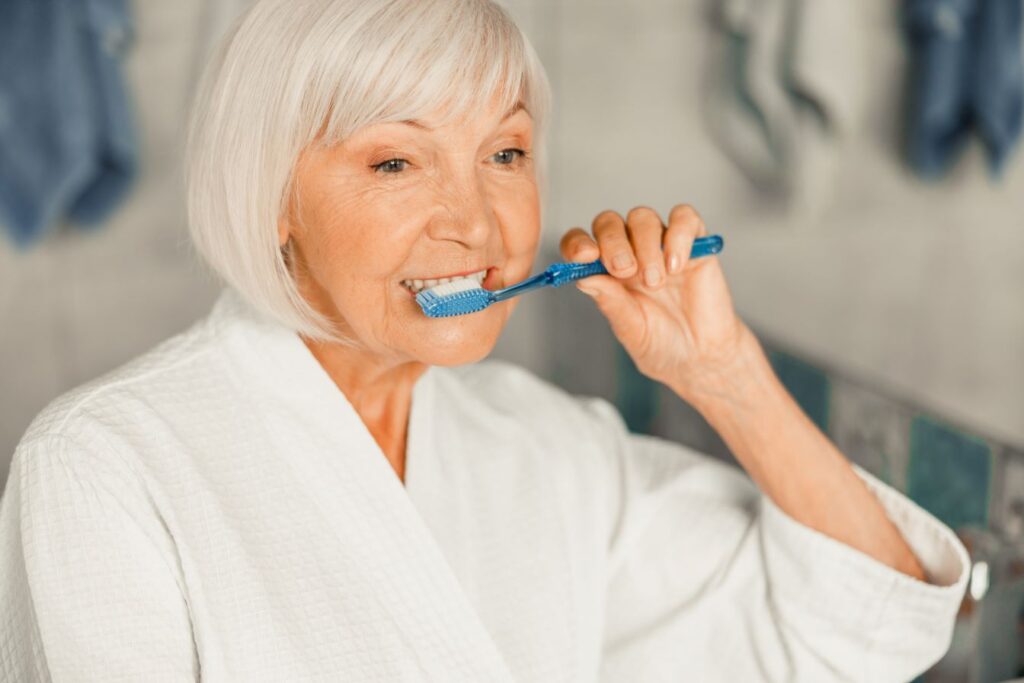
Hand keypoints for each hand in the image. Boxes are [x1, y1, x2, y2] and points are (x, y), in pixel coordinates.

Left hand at [560, 204, 754, 406]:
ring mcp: (661, 245)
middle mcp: (630, 252)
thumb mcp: (631, 328)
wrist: (702, 356)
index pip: (581, 244)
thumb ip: (611, 301)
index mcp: (606, 272)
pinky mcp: (694, 243)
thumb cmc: (662, 344)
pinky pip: (684, 218)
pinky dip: (679, 236)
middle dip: (614, 243)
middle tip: (626, 271)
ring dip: (646, 247)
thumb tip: (584, 278)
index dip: (577, 243)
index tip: (584, 256)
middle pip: (610, 223)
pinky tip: (678, 266)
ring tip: (656, 282)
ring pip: (643, 218)